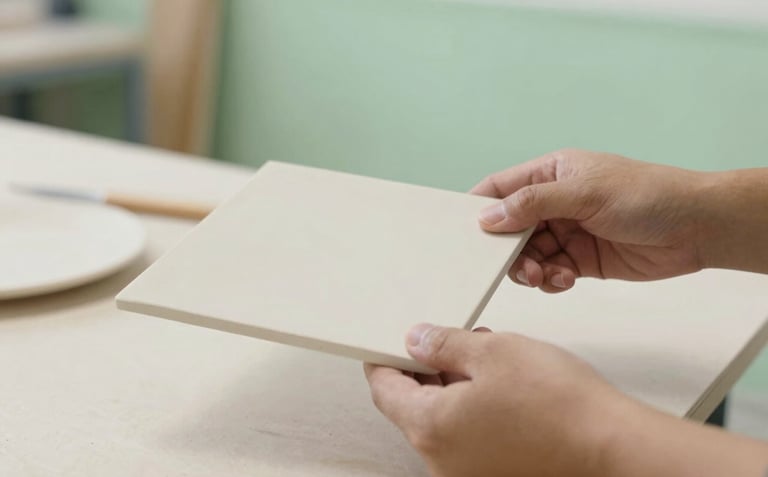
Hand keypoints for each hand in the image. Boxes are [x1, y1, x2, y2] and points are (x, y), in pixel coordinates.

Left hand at [364, 324, 624, 476]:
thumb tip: (416, 341)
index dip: (382, 361)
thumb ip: (444, 343)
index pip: (385, 390)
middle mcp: (442, 461)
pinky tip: (497, 387)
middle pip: (413, 408)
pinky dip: (472, 411)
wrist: (612, 448)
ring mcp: (469, 474)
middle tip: (443, 341)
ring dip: (452, 388)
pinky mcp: (494, 476)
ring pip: (443, 422)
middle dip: (426, 370)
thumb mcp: (493, 351)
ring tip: (481, 357)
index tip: (384, 345)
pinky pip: (467, 439)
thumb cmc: (559, 404)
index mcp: (431, 428)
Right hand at [470, 149, 706, 291]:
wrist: (696, 228)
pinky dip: (550, 280)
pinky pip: (550, 273)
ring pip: (527, 255)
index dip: (478, 209)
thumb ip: (533, 203)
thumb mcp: (585, 193)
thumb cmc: (647, 195)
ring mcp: (567, 232)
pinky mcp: (580, 260)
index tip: (464, 234)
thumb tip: (487, 216)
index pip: (500, 188)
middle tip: (518, 266)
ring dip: (530, 269)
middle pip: (509, 228)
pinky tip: (566, 280)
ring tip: (547, 275)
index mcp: (551, 174)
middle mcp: (554, 202)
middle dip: (508, 250)